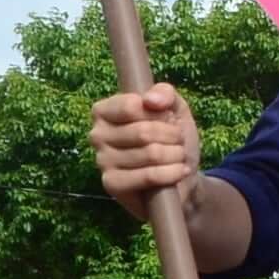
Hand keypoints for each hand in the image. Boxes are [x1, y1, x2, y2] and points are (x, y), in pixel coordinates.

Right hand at [91, 84, 203, 200]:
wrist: (180, 174)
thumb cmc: (172, 137)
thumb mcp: (174, 107)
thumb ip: (165, 93)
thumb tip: (150, 100)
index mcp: (104, 111)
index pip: (131, 105)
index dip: (159, 113)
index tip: (168, 119)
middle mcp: (97, 134)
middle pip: (143, 131)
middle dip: (172, 136)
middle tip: (179, 141)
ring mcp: (102, 161)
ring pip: (150, 154)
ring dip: (175, 154)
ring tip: (179, 156)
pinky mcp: (112, 184)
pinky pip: (148, 176)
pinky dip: (172, 173)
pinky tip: (179, 171)